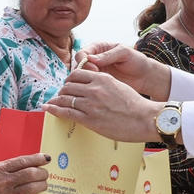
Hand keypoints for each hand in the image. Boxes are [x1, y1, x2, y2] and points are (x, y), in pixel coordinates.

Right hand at [0, 152, 52, 193]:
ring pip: (32, 189)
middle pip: (31, 174)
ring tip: (44, 184)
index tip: (46, 158)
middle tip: (45, 172)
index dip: (37, 158)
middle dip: (42, 172)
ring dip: (42, 186)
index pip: (22, 161)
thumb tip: (2, 149)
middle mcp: (3, 183)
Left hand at [45, 70, 164, 142]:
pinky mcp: (89, 119)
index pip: (77, 74)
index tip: (68, 85)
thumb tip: (93, 84)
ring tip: (52, 103)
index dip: (70, 80)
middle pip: (68, 85)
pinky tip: (48, 108)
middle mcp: (94, 89)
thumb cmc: (136, 105)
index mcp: (102, 78)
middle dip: (63, 91)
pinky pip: (66, 112)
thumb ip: (104, 83)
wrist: (145, 119)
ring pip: (65, 98)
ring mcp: (90, 104)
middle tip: (61, 96)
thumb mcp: (119, 86)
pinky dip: (54, 109)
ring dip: (57, 100)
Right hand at [77, 43, 170, 98]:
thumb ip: (108, 55)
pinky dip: (89, 89)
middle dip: (82, 73)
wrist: (144, 75)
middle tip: (93, 80)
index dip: (84, 61)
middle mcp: (94, 59)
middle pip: (78, 65)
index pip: (82, 53)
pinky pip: (88, 85)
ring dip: (84, 82)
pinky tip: (97, 92)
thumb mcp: (124, 53)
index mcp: (98, 48)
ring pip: (81, 77)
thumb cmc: (136, 60)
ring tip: (95, 87)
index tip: (94, 69)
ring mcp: (95, 71)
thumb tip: (91, 58)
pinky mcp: (98, 82)